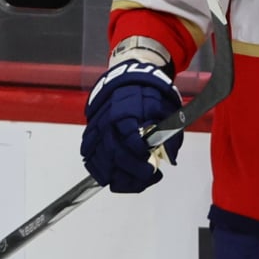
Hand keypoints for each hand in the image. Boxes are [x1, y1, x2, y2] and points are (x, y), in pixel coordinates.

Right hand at [80, 59, 182, 193]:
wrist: (129, 76)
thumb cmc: (150, 93)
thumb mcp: (167, 108)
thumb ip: (170, 133)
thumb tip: (170, 158)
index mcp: (128, 109)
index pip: (130, 138)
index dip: (140, 157)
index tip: (152, 167)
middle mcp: (108, 118)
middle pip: (113, 151)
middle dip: (130, 170)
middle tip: (146, 176)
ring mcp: (96, 125)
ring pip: (98, 156)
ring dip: (114, 175)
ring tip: (130, 181)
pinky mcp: (90, 130)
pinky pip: (88, 154)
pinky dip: (98, 168)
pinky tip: (111, 176)